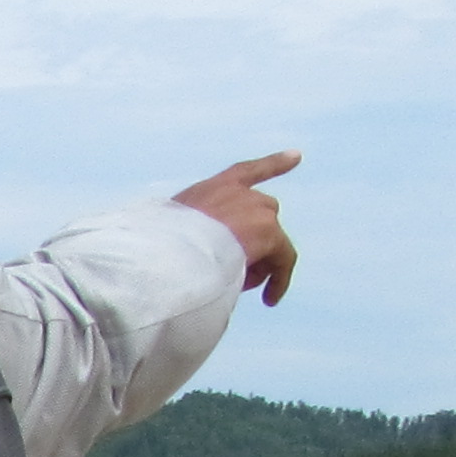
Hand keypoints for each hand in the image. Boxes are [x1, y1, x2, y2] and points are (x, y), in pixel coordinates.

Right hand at [173, 150, 300, 305]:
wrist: (171, 253)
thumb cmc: (158, 247)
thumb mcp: (168, 229)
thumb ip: (187, 231)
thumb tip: (189, 255)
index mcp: (212, 189)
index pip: (247, 172)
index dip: (274, 164)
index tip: (297, 156)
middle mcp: (239, 193)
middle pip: (263, 213)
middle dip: (255, 240)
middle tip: (236, 271)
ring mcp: (257, 210)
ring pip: (271, 239)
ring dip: (259, 261)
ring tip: (237, 286)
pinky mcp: (269, 232)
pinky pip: (283, 259)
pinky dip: (279, 279)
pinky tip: (270, 300)